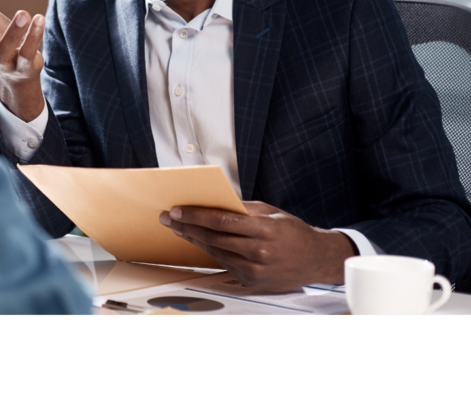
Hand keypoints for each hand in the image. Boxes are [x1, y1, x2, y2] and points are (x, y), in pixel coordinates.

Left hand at [159, 201, 355, 292]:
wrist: (315, 259)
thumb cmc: (292, 231)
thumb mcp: (270, 212)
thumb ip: (242, 208)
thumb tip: (214, 201)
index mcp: (263, 229)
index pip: (221, 221)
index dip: (196, 215)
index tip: (177, 210)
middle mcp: (258, 251)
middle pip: (213, 238)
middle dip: (186, 227)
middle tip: (168, 219)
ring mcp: (255, 270)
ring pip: (215, 252)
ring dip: (193, 240)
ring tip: (178, 228)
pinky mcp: (252, 282)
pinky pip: (225, 264)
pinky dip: (210, 252)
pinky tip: (198, 242)